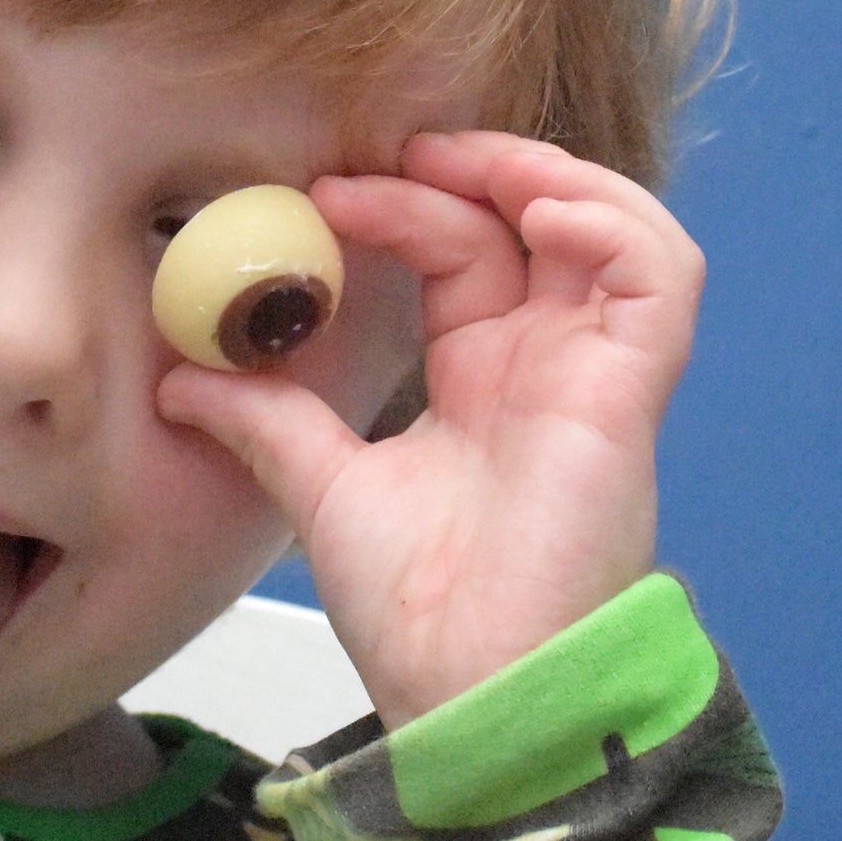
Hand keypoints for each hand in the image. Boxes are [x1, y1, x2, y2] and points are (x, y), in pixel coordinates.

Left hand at [157, 132, 704, 726]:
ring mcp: (593, 375)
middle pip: (526, 226)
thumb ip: (265, 421)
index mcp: (479, 380)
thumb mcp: (321, 487)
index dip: (404, 206)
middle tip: (395, 152)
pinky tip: (535, 209)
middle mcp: (542, 366)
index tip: (323, 193)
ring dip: (542, 176)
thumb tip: (180, 377)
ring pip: (609, 230)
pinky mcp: (631, 393)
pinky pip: (661, 277)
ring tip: (463, 162)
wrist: (469, 688)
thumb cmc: (416, 610)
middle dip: (467, 169)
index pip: (458, 253)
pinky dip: (609, 222)